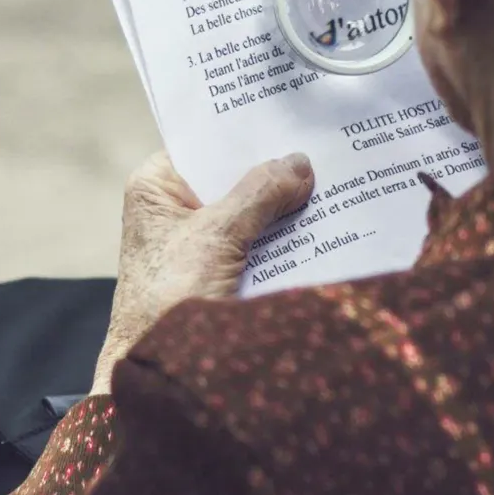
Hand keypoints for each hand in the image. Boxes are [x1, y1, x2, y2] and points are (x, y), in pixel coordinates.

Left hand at [92, 151, 313, 392]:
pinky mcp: (221, 273)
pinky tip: (324, 225)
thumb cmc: (168, 302)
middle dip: (275, 171)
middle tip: (324, 149)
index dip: (244, 131)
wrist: (161, 379)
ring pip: (251, 212)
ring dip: (286, 206)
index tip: (290, 115)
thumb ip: (258, 194)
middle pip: (233, 177)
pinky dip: (286, 238)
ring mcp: (200, 243)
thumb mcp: (216, 236)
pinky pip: (259, 245)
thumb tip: (298, 164)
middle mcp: (175, 209)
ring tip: (336, 181)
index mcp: (157, 187)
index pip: (205, 143)